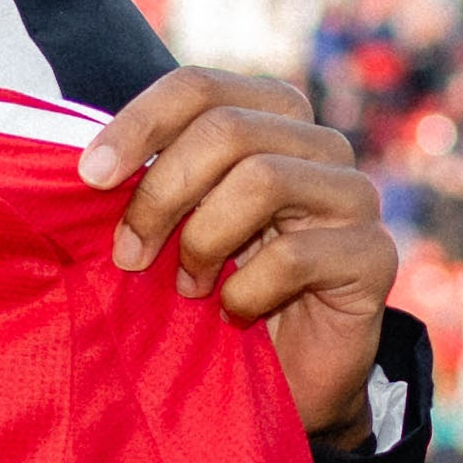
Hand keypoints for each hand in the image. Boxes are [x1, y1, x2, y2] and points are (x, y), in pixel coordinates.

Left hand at [82, 63, 403, 438]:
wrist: (290, 375)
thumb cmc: (221, 286)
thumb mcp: (178, 224)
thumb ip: (152, 181)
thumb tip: (88, 165)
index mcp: (270, 117)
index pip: (201, 87)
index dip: (140, 122)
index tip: (91, 176)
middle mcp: (320, 144)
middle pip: (227, 130)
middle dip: (161, 193)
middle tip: (129, 254)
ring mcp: (355, 196)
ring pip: (262, 180)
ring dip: (203, 242)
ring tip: (188, 287)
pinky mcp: (375, 255)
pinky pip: (292, 257)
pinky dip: (244, 292)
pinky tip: (234, 314)